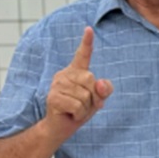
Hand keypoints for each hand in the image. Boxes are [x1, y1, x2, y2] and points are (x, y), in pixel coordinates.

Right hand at [43, 27, 113, 141]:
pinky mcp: (53, 97)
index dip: (86, 42)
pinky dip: (79, 114)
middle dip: (94, 97)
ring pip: (86, 95)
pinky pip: (78, 106)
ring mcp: (57, 85)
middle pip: (91, 81)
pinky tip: (70, 114)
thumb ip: (104, 89)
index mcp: (76, 72)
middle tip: (83, 105)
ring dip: (86, 108)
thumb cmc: (79, 111)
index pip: (83, 55)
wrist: (60, 128)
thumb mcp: (97, 99)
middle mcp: (64, 75)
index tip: (89, 29)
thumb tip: (100, 83)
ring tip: (75, 110)